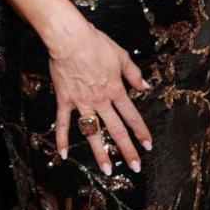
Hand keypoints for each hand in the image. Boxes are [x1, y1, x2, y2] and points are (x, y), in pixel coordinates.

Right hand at [47, 13, 152, 172]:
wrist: (70, 39)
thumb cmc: (96, 44)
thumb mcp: (122, 56)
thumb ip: (134, 74)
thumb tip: (146, 86)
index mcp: (116, 90)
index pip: (132, 116)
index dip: (141, 132)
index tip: (148, 145)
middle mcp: (101, 101)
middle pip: (117, 130)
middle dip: (127, 150)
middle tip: (135, 166)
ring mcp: (82, 103)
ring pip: (93, 132)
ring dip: (100, 153)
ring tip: (107, 170)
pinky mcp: (65, 100)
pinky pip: (63, 123)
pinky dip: (62, 139)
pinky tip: (63, 155)